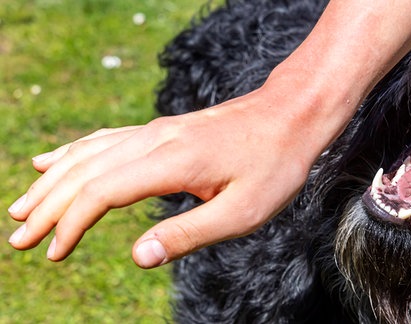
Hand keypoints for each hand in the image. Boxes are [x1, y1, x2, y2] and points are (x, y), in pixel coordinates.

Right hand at [8, 88, 318, 267]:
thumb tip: (137, 257)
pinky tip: (55, 160)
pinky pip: (106, 139)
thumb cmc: (274, 166)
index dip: (69, 224)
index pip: (100, 193)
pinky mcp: (163, 130)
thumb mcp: (241, 212)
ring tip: (21, 205)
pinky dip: (74, 153)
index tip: (52, 252)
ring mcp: (156, 131)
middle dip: (47, 206)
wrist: (291, 115)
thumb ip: (188, 234)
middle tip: (16, 237)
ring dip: (53, 181)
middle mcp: (154, 140)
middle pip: (85, 172)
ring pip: (89, 153)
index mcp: (170, 163)